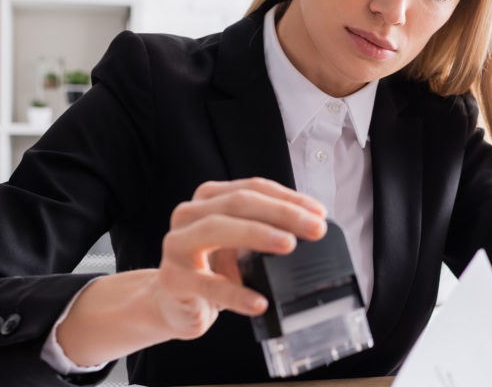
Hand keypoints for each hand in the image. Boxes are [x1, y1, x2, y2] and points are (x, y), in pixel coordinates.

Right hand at [154, 177, 326, 339]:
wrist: (172, 304)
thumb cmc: (211, 269)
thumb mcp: (240, 244)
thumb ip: (266, 230)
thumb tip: (314, 228)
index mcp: (210, 199)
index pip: (253, 188)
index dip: (289, 198)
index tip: (319, 213)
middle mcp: (189, 214)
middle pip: (239, 203)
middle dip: (282, 213)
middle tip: (315, 228)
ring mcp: (177, 245)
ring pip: (217, 229)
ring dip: (257, 234)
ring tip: (289, 246)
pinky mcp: (173, 279)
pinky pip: (208, 284)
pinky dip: (237, 293)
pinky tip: (260, 302)